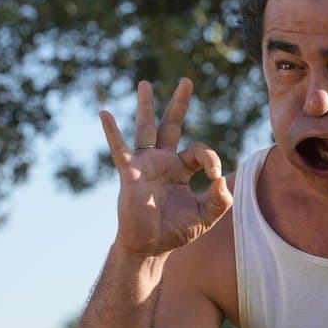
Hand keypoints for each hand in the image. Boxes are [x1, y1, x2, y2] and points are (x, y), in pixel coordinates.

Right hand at [101, 78, 231, 256]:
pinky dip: (112, 132)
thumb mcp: (206, 216)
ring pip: (146, 129)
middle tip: (187, 81)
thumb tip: (222, 180)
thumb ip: (220, 199)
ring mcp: (145, 165)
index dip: (211, 160)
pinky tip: (105, 114)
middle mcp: (162, 162)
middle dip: (179, 104)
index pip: (200, 152)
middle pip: (171, 126)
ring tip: (146, 84)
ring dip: (146, 107)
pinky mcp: (130, 173)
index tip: (215, 177)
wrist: (150, 247)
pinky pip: (120, 149)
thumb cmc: (175, 232)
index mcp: (181, 170)